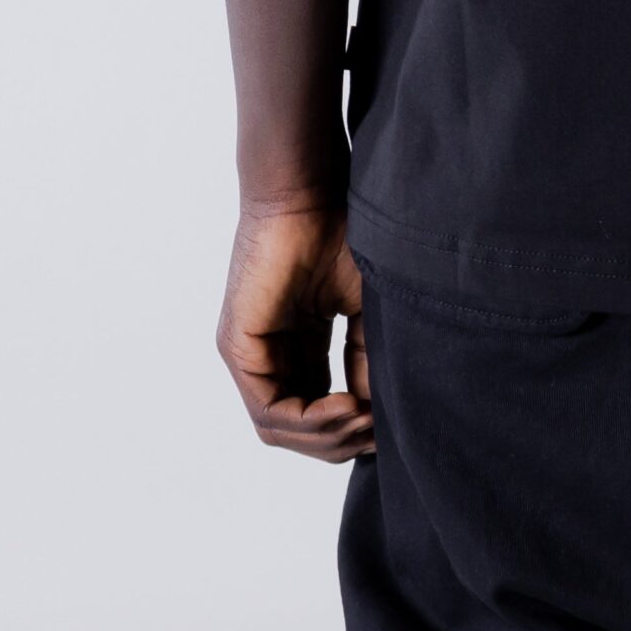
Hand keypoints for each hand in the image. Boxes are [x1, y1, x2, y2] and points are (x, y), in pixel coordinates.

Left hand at [215, 198, 373, 460]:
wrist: (310, 191)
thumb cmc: (341, 233)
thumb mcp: (365, 309)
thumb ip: (368, 361)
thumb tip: (379, 415)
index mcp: (299, 344)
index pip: (320, 410)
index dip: (355, 427)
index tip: (391, 422)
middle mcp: (271, 354)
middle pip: (299, 430)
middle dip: (342, 439)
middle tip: (378, 427)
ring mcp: (251, 353)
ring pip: (282, 428)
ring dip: (328, 434)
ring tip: (364, 417)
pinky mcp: (239, 347)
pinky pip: (268, 408)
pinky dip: (309, 419)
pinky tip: (345, 405)